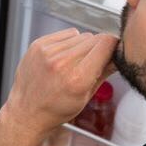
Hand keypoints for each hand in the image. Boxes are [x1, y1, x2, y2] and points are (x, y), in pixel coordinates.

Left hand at [3, 29, 117, 142]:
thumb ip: (104, 72)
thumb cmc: (56, 109)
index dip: (114, 46)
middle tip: (91, 63)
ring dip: (83, 46)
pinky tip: (63, 57)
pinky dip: (69, 42)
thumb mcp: (86, 96)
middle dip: (98, 49)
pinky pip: (66, 34)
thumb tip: (119, 55)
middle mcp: (62, 63)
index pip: (106, 44)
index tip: (115, 50)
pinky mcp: (38, 45)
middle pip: (95, 39)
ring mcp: (48, 52)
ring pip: (81, 35)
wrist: (26, 111)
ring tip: (73, 63)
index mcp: (78, 79)